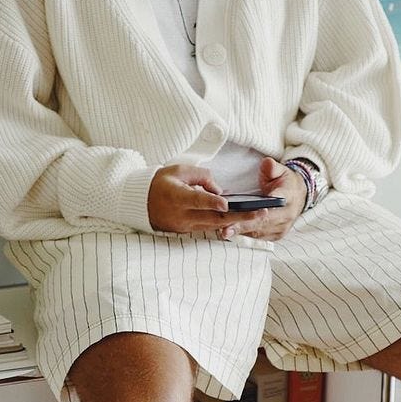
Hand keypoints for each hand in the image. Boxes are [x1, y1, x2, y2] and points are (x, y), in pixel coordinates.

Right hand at [146, 163, 271, 235]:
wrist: (140, 203)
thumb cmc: (160, 183)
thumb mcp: (178, 171)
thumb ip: (201, 177)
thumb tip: (220, 190)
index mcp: (177, 197)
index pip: (197, 201)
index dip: (212, 203)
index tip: (227, 204)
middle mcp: (182, 215)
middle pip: (213, 218)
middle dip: (239, 217)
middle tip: (260, 213)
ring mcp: (185, 226)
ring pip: (214, 226)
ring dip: (237, 222)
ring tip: (258, 216)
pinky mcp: (188, 231)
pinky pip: (209, 228)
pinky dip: (225, 225)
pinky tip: (242, 221)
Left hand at [217, 157, 305, 241]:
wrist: (298, 196)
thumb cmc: (285, 182)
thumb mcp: (280, 170)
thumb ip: (272, 167)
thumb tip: (267, 163)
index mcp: (288, 196)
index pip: (274, 203)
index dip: (259, 209)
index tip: (246, 212)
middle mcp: (287, 214)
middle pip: (263, 222)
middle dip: (244, 226)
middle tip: (226, 229)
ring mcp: (282, 227)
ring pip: (260, 232)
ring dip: (242, 232)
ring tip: (225, 232)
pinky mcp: (276, 235)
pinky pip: (260, 237)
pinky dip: (246, 235)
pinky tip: (232, 233)